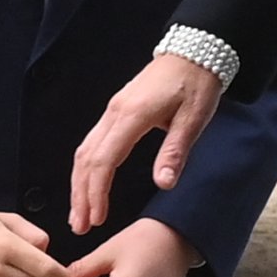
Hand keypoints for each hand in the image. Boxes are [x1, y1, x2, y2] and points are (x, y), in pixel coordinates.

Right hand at [69, 55, 222, 234]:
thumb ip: (175, 151)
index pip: (104, 160)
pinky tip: (89, 184)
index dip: (97, 193)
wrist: (193, 50)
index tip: (96, 219)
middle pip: (87, 158)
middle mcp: (115, 112)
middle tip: (80, 226)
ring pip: (85, 150)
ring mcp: (113, 109)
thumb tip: (163, 185)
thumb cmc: (196, 83)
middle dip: (80, 194)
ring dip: (80, 183)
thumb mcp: (193, 118)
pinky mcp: (117, 109)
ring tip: (80, 213)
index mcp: (132, 115)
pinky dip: (87, 167)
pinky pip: (93, 141)